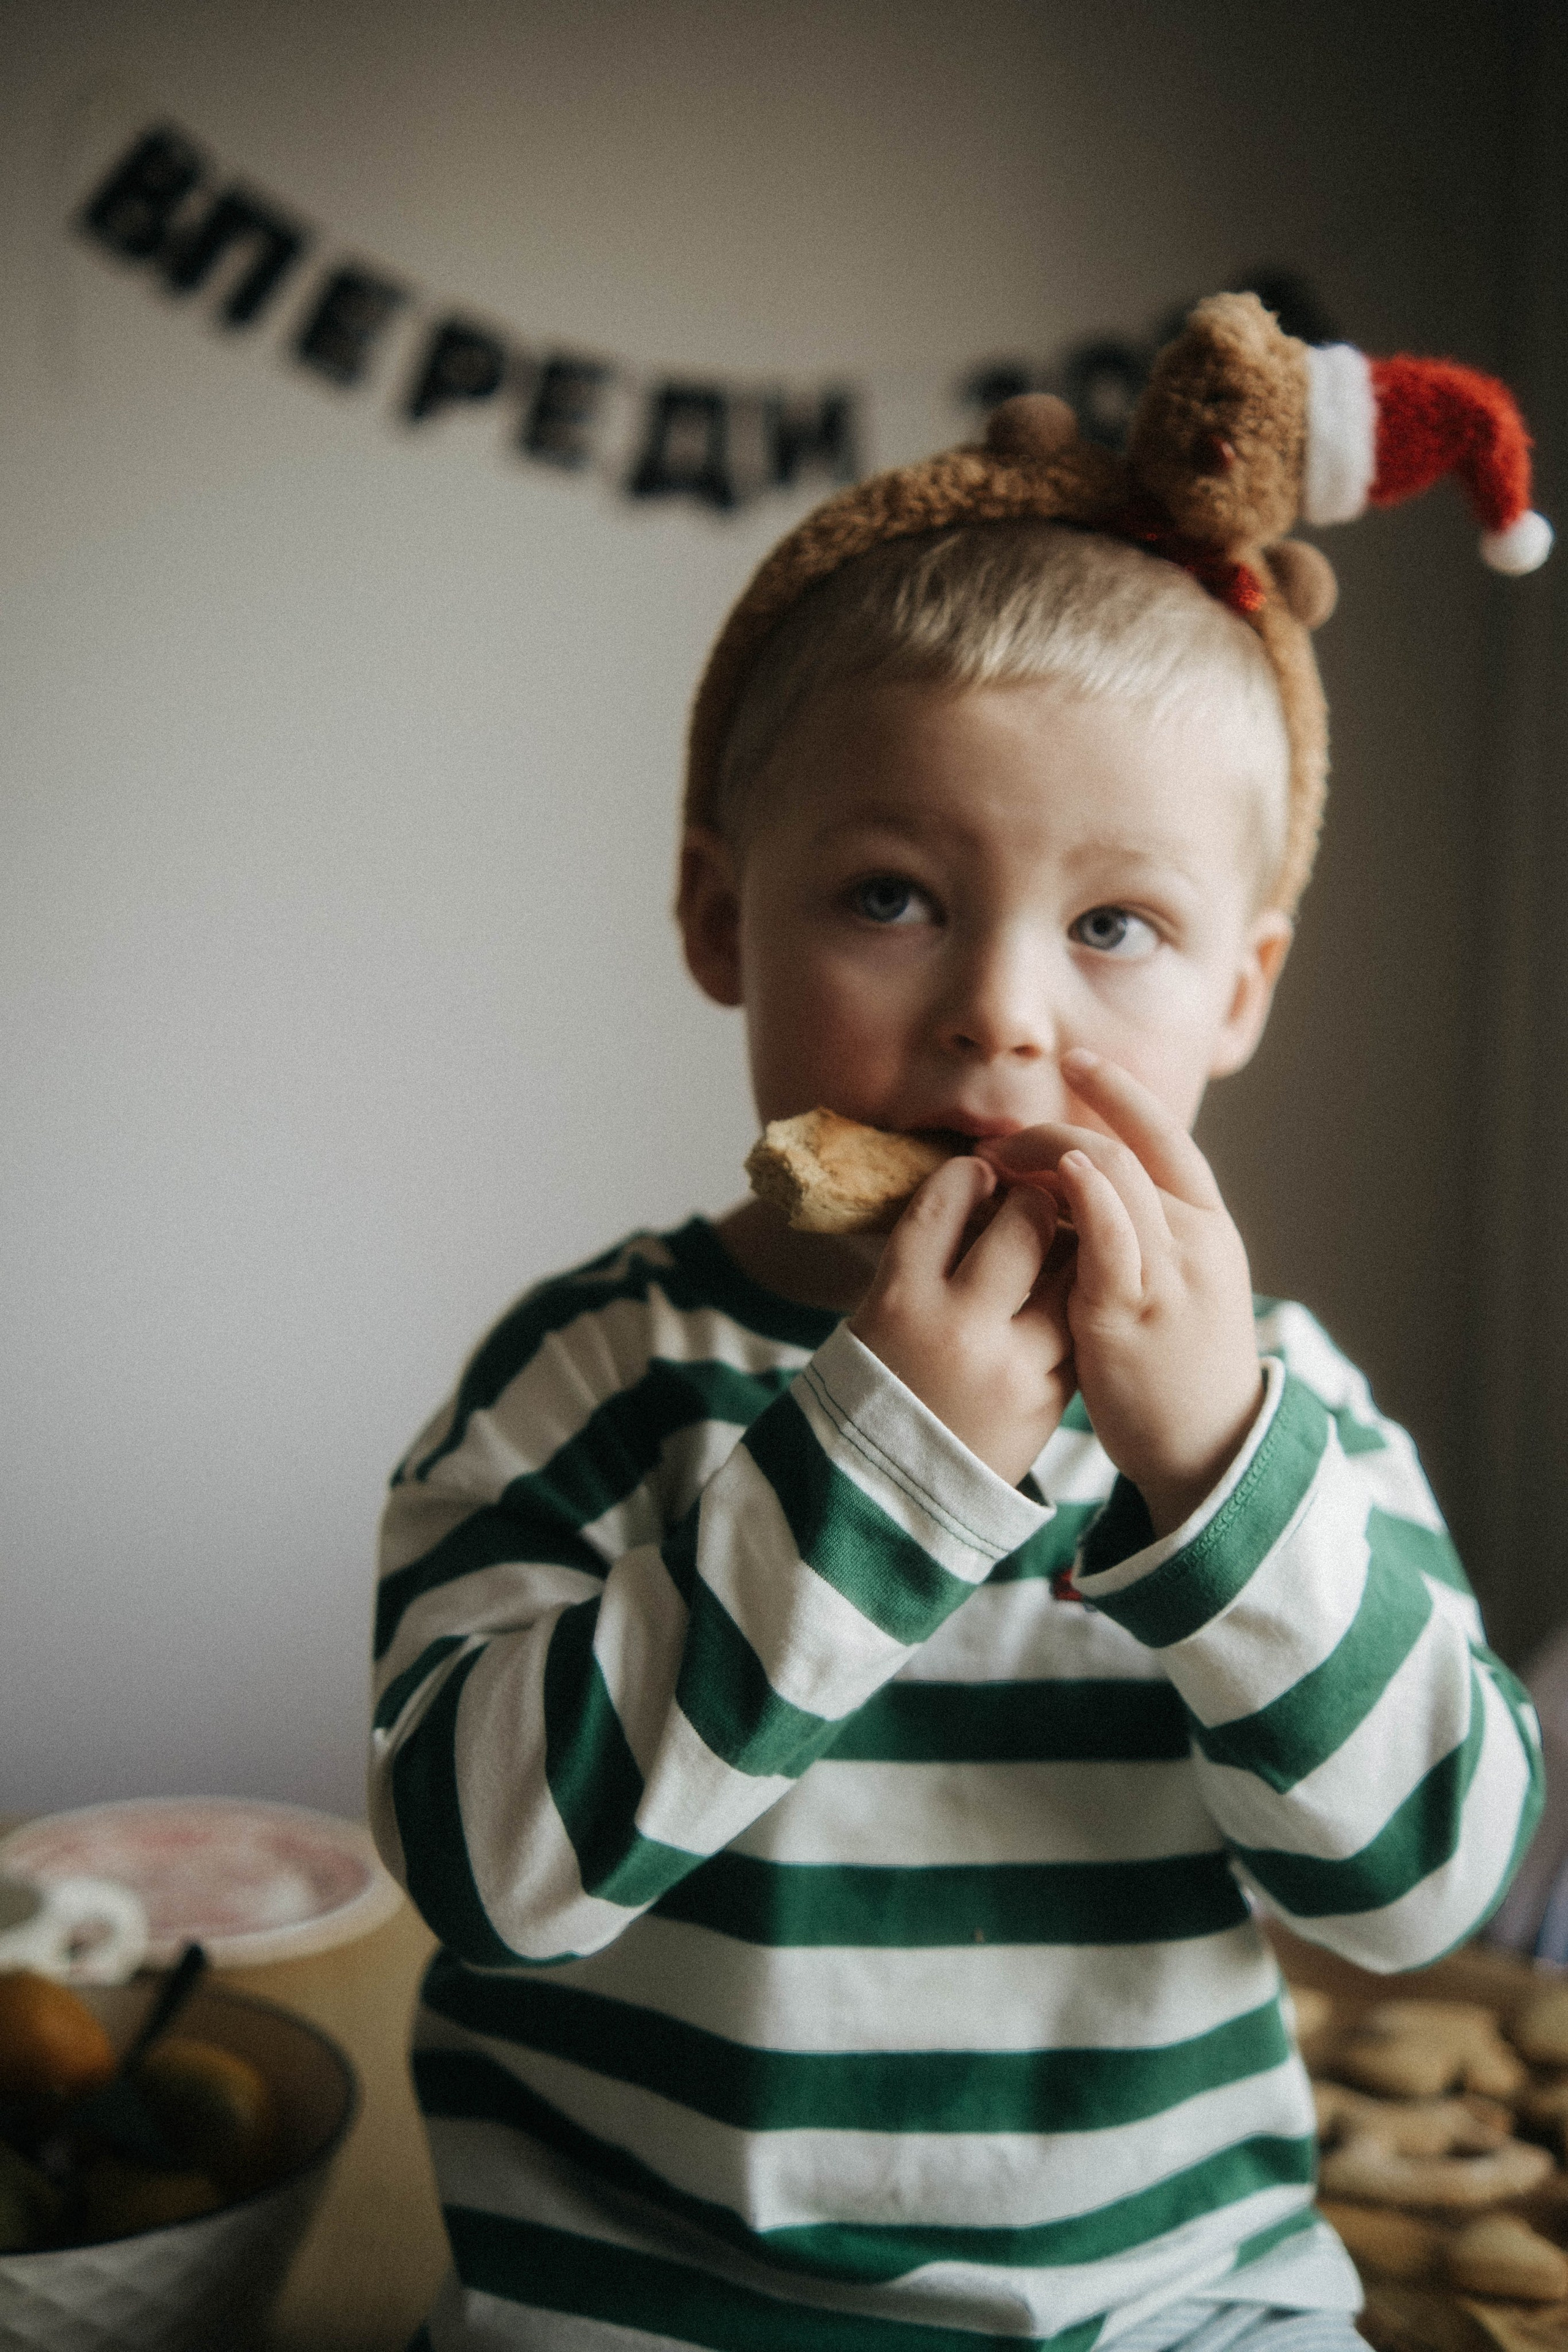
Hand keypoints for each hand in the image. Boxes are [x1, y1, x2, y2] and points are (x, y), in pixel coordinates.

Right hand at [848, 1156, 1075, 1485]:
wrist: (889, 1495)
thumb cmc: (883, 1388)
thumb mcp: (882, 1316)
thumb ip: (928, 1258)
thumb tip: (986, 1188)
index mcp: (900, 1298)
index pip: (945, 1200)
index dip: (970, 1173)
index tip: (981, 1172)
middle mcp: (956, 1327)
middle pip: (1023, 1225)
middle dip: (1034, 1200)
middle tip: (1031, 1202)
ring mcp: (1009, 1366)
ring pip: (1070, 1274)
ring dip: (1071, 1249)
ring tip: (1057, 1247)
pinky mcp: (1048, 1401)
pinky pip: (1079, 1328)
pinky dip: (1078, 1306)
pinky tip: (1064, 1301)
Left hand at [982, 1049, 1263, 1537]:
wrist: (1208, 1447)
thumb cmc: (1178, 1366)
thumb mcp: (1173, 1285)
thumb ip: (1137, 1235)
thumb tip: (1076, 1188)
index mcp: (1206, 1226)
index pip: (1166, 1134)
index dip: (1121, 1090)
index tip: (1077, 1060)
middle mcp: (1194, 1238)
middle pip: (1128, 1145)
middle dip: (1061, 1125)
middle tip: (1004, 1137)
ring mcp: (1167, 1274)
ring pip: (1118, 1176)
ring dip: (1054, 1152)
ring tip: (1003, 1158)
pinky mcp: (1132, 1315)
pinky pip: (1111, 1239)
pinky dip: (1086, 1197)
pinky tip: (1056, 1178)